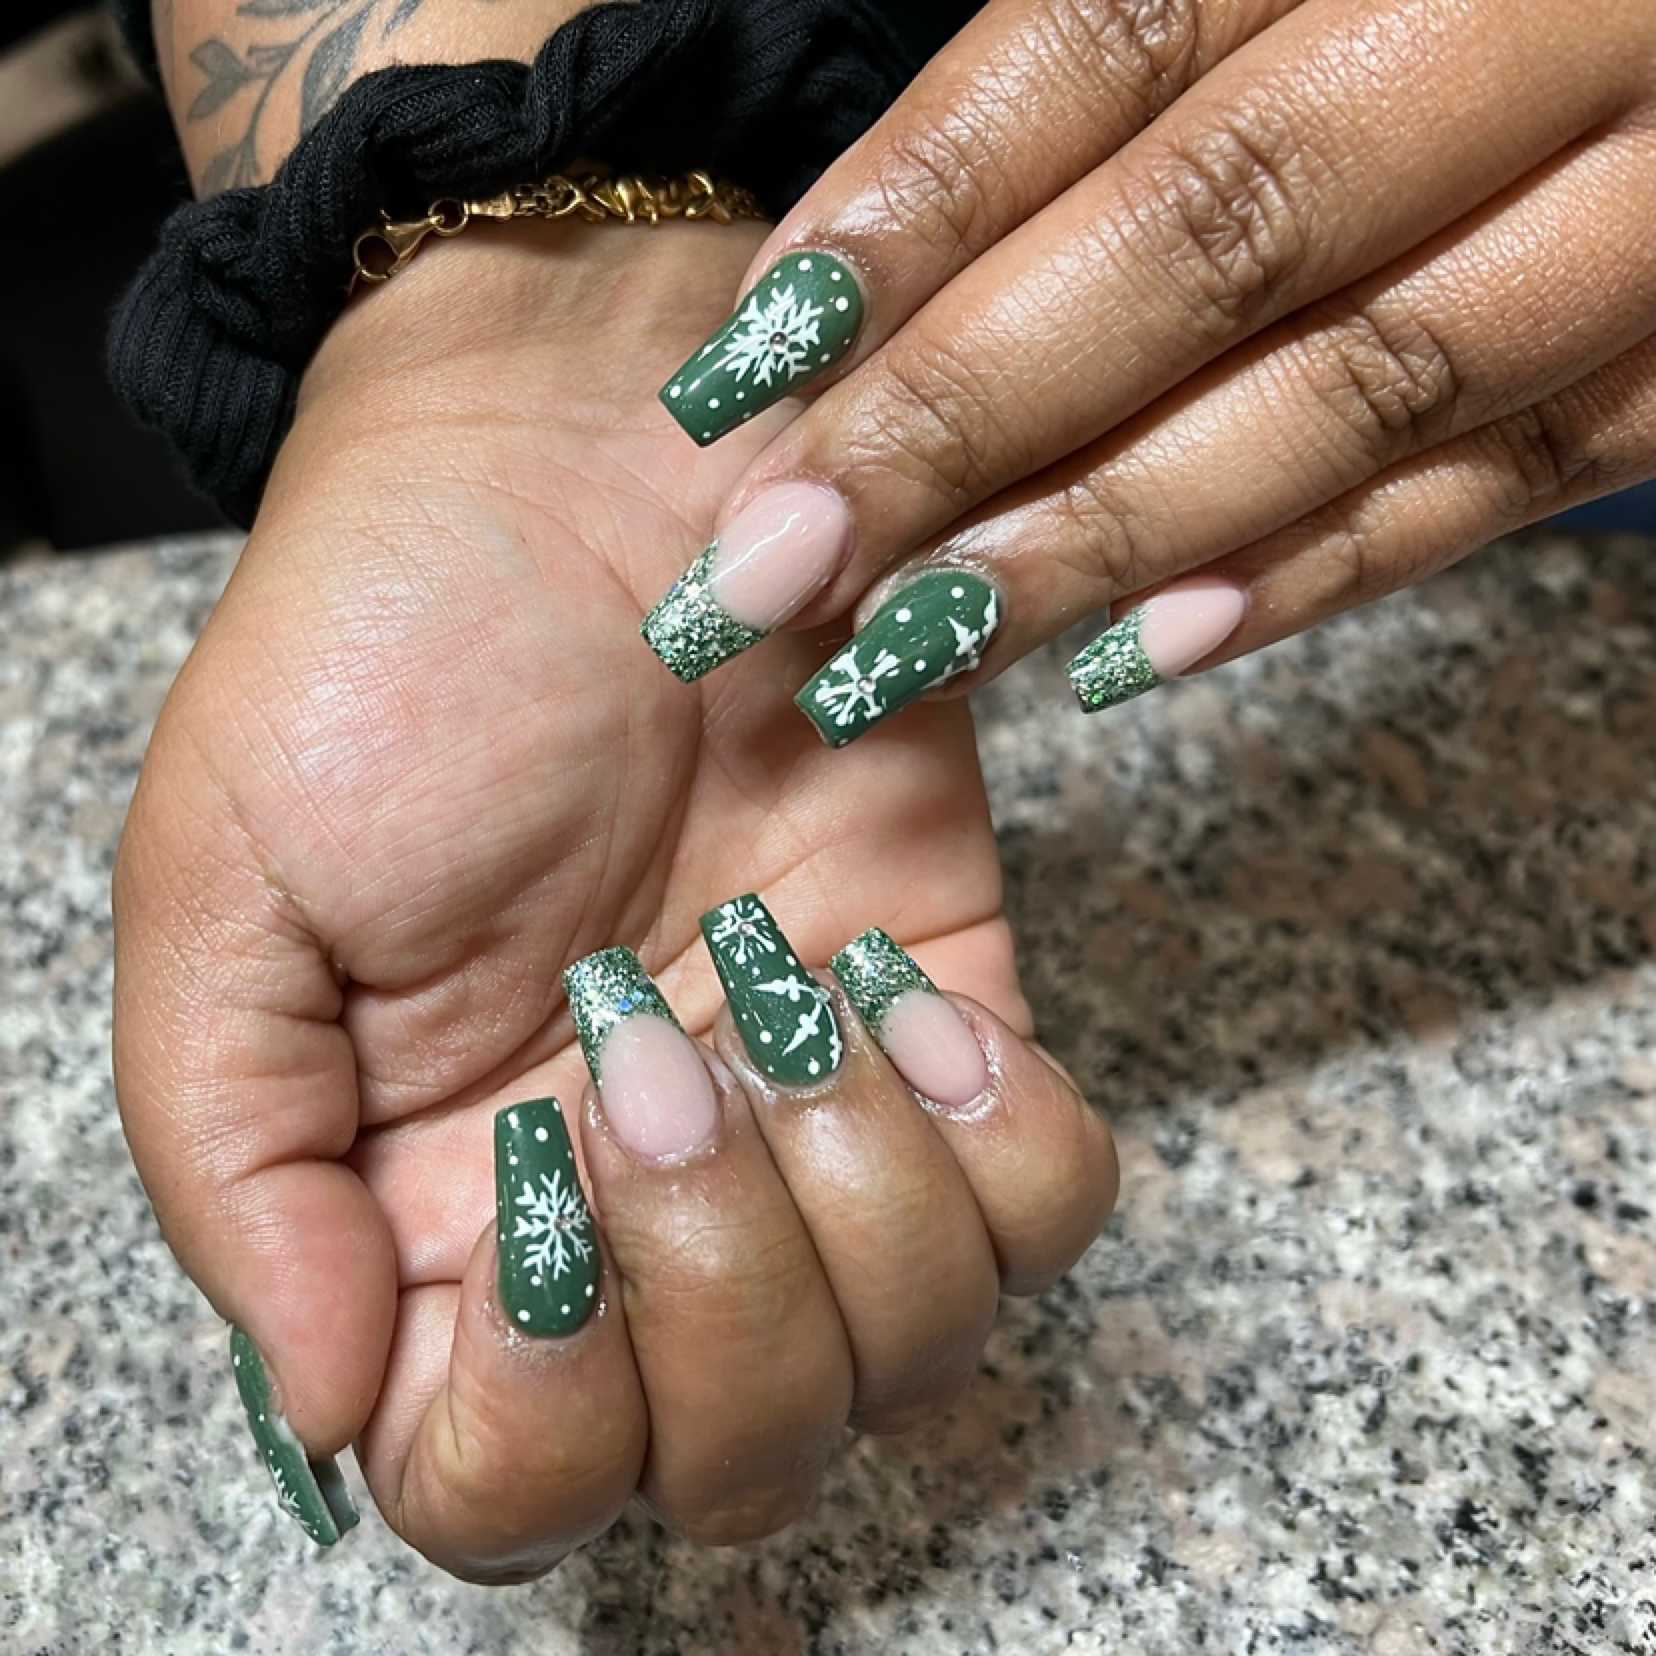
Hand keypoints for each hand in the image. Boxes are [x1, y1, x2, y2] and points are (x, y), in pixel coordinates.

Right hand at [111, 224, 1116, 1578]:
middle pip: (750, 1453)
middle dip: (725, 1294)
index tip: (542, 1186)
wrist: (580, 453)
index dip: (547, 1413)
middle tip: (656, 1050)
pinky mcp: (956, 1005)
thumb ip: (239, 1167)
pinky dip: (1001, 1139)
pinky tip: (905, 994)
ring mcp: (815, 1116)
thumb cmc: (384, 650)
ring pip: (921, 1352)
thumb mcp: (227, 892)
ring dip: (868, 1217)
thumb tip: (325, 1411)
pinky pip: (1050, 1198)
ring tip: (786, 1001)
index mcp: (447, 1209)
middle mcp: (645, 1197)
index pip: (509, 1479)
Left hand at [641, 0, 1654, 726]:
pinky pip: (1510, 483)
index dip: (920, 203)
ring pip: (1356, 386)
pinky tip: (1147, 649)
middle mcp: (1548, 22)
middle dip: (973, 412)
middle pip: (1214, 233)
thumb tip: (870, 234)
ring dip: (1112, 529)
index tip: (758, 353)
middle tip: (790, 555)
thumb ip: (1119, 43)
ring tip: (922, 634)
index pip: (1113, 37)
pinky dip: (1323, 570)